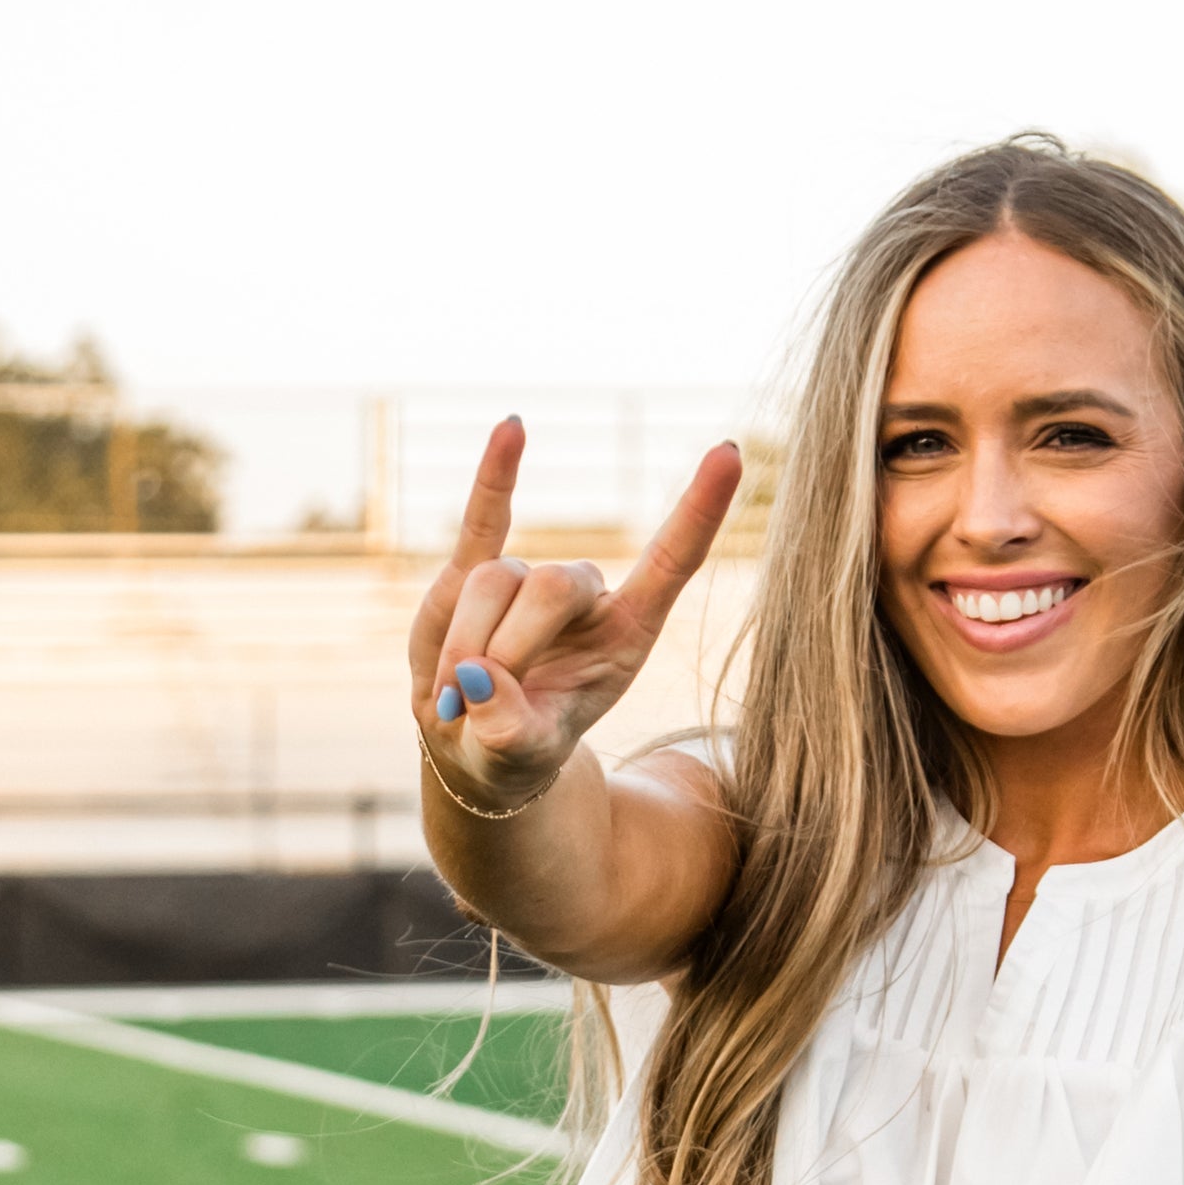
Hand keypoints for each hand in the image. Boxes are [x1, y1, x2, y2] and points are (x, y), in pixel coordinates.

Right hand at [406, 419, 743, 803]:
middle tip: (480, 698)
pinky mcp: (472, 572)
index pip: (673, 562)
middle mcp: (586, 599)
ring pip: (497, 578)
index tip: (728, 453)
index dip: (699, 510)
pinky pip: (486, 519)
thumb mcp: (518, 758)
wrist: (469, 746)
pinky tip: (513, 426)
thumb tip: (481, 682)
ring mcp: (529, 581)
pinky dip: (497, 476)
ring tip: (455, 695)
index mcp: (627, 636)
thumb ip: (509, 731)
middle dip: (511, 646)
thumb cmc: (513, 751)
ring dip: (466, 639)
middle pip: (553, 584)